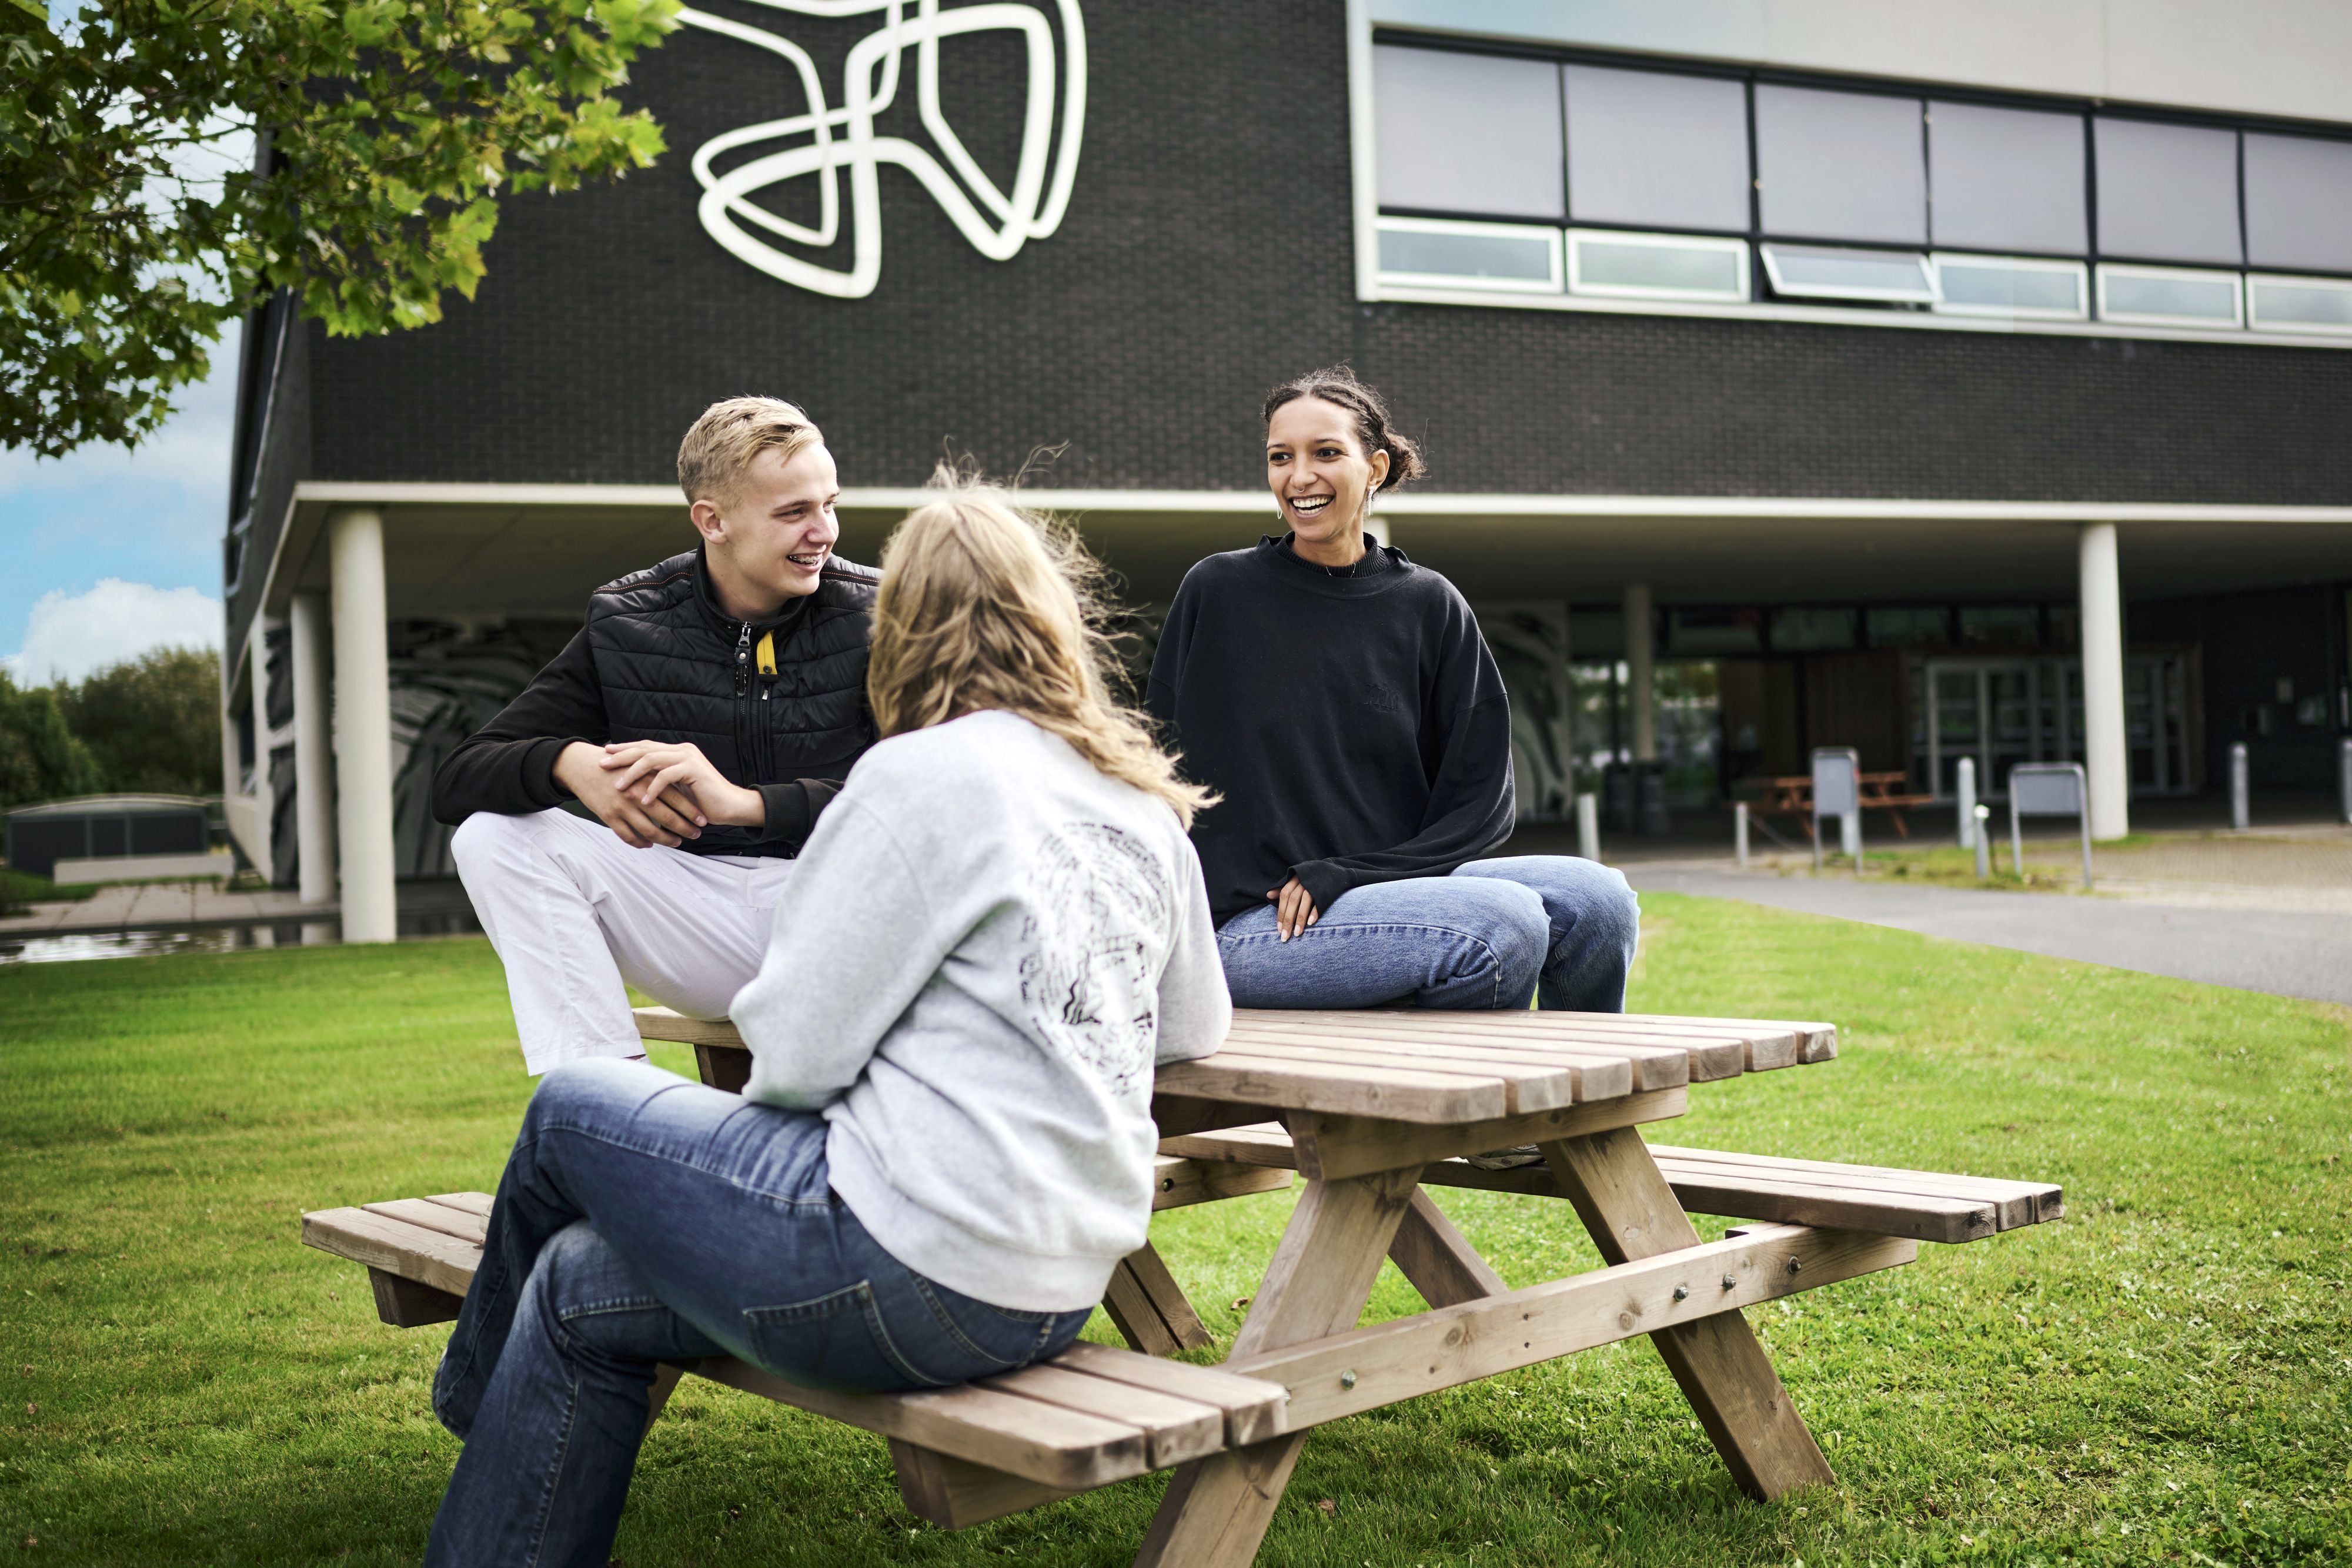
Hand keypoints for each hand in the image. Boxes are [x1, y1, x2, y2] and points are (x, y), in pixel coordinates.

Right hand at [551, 741, 706, 848]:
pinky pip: (628, 836)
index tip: (703, 820)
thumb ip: (658, 776)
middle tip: (696, 834)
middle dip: (685, 828)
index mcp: (647, 779)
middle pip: (667, 817)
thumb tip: (683, 787)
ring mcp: (622, 807)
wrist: (584, 767)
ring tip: (677, 842)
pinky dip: (641, 842)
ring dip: (666, 839)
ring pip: (650, 831)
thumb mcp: (639, 765)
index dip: (691, 812)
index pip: (676, 798)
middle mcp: (637, 794)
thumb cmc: (616, 765)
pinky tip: (650, 844)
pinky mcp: (608, 817)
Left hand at [600, 740, 765, 833]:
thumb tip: (635, 781)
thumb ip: (661, 779)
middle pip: (645, 749)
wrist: (730, 806)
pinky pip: (667, 776)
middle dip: (621, 756)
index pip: (646, 746)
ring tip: (619, 786)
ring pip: (652, 759)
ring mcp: (688, 758)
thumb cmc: (703, 801)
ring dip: (633, 773)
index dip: (624, 749)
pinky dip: (653, 789)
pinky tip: (645, 801)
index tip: (605, 754)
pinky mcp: (694, 770)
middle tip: (603, 764)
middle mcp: (682, 750)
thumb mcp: (677, 788)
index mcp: (677, 752)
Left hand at [1266, 875, 1319, 941]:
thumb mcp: (1296, 880)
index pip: (1284, 895)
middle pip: (1293, 900)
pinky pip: (1319, 901)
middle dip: (1288, 919)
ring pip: (1305, 901)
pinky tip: (1310, 923)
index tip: (1279, 928)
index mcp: (1295, 878)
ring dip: (1300, 919)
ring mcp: (1315, 884)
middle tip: (1285, 936)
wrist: (1332, 871)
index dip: (1281, 912)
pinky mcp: (1325, 889)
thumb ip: (1283, 887)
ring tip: (1297, 933)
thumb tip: (1268, 895)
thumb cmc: (1311, 878)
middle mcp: (1304, 880)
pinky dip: (1314, 912)